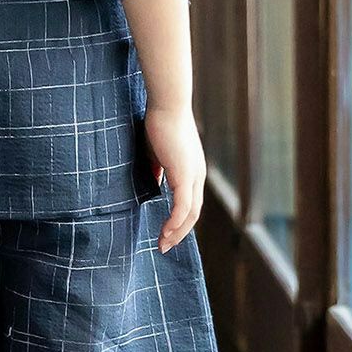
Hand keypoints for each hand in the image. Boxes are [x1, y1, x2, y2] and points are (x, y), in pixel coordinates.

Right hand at [144, 105, 204, 251]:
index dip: (179, 220)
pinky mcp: (185, 175)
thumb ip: (157, 170)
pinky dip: (174, 222)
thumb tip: (153, 182)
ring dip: (177, 232)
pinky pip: (182, 207)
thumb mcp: (156, 153)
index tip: (165, 232)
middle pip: (193, 213)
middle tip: (163, 245)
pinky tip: (164, 232)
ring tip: (162, 244)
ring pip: (190, 214)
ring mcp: (193, 176)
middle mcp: (197, 175)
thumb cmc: (159, 124)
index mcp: (192, 170)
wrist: (167, 105)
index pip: (190, 202)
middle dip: (178, 232)